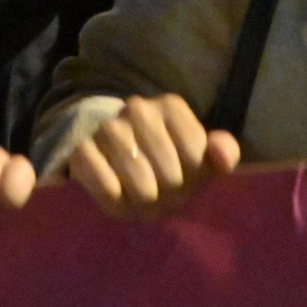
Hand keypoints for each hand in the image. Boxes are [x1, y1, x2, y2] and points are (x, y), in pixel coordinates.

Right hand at [67, 94, 240, 218]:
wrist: (113, 162)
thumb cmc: (167, 164)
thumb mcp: (199, 159)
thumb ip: (222, 154)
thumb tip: (224, 159)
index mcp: (171, 106)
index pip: (196, 156)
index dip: (192, 179)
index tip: (183, 176)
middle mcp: (138, 108)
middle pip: (170, 174)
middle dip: (168, 193)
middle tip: (161, 192)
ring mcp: (107, 127)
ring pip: (140, 182)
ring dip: (143, 200)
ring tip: (141, 195)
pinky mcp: (82, 149)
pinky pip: (107, 187)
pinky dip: (116, 200)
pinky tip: (117, 192)